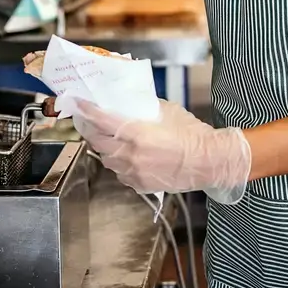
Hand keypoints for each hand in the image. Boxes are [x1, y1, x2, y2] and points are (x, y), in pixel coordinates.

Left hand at [71, 99, 251, 203]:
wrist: (208, 161)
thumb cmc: (191, 134)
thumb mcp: (167, 111)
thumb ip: (144, 108)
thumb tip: (129, 103)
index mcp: (136, 133)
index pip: (100, 120)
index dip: (86, 111)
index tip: (79, 104)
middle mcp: (130, 154)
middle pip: (97, 141)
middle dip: (89, 130)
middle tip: (87, 120)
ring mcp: (133, 172)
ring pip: (106, 159)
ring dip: (103, 147)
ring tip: (106, 137)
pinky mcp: (139, 185)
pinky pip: (119, 172)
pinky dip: (118, 162)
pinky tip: (124, 155)